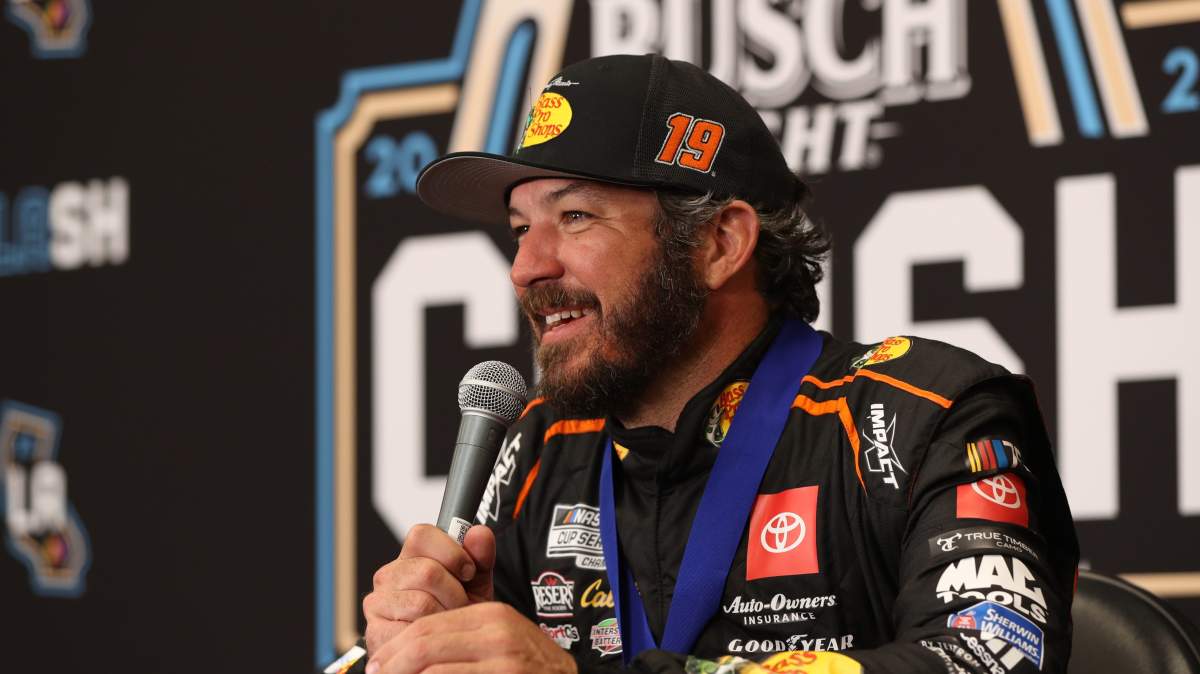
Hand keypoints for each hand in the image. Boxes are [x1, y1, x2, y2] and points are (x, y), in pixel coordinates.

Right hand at [363, 524, 495, 656]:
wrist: (445, 649)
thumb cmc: (456, 613)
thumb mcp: (475, 583)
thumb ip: (480, 556)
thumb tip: (479, 532)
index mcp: (410, 556)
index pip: (422, 534)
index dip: (451, 552)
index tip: (468, 570)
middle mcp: (389, 576)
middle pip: (427, 571)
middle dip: (455, 592)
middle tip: (461, 604)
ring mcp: (378, 603)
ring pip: (421, 601)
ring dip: (445, 615)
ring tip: (449, 620)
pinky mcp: (375, 631)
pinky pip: (411, 629)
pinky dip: (432, 635)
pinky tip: (436, 635)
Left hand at [365, 602, 577, 673]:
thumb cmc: (529, 662)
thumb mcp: (501, 623)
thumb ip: (480, 581)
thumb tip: (476, 533)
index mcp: (492, 615)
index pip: (428, 620)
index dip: (397, 642)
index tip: (379, 660)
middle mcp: (498, 631)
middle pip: (425, 640)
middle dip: (395, 660)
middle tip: (377, 672)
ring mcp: (502, 657)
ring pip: (432, 665)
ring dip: (407, 673)